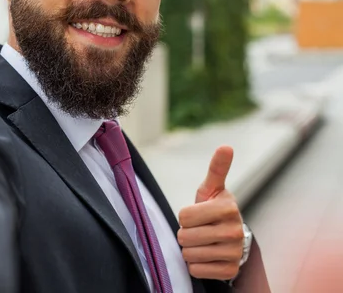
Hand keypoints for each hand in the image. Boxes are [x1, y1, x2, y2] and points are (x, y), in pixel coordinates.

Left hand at [177, 146, 243, 280]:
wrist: (231, 238)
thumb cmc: (214, 210)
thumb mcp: (212, 189)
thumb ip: (216, 169)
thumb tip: (226, 146)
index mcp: (228, 207)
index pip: (184, 215)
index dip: (184, 216)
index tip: (197, 214)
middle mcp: (234, 231)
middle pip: (185, 236)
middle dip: (185, 233)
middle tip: (198, 230)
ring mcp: (233, 253)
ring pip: (189, 254)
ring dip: (190, 249)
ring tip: (202, 242)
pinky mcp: (229, 271)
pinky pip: (196, 270)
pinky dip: (196, 265)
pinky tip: (207, 257)